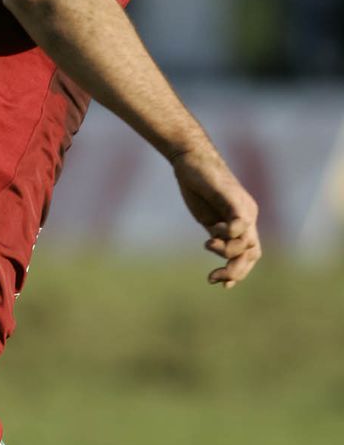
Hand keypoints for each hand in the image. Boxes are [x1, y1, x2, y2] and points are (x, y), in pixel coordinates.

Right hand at [171, 146, 260, 287]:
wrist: (191, 160)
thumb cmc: (197, 186)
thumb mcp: (208, 218)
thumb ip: (217, 235)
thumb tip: (218, 252)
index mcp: (243, 221)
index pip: (250, 254)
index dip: (239, 272)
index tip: (220, 284)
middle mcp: (248, 216)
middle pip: (253, 254)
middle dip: (236, 271)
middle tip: (214, 279)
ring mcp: (244, 208)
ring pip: (247, 244)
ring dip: (226, 253)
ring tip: (208, 245)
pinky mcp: (234, 200)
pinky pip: (239, 225)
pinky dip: (227, 235)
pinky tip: (211, 234)